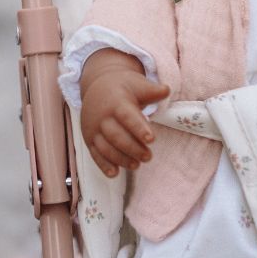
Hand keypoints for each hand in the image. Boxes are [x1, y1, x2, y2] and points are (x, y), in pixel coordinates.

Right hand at [79, 49, 170, 177]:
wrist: (97, 86)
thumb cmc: (122, 87)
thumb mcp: (137, 84)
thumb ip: (152, 90)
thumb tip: (167, 90)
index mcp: (117, 102)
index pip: (128, 117)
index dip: (139, 129)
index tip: (151, 140)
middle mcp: (103, 117)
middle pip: (117, 136)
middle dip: (133, 148)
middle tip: (148, 157)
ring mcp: (94, 129)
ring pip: (106, 147)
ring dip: (121, 159)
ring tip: (136, 165)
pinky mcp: (89, 139)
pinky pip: (95, 154)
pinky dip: (104, 165)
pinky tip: (115, 173)